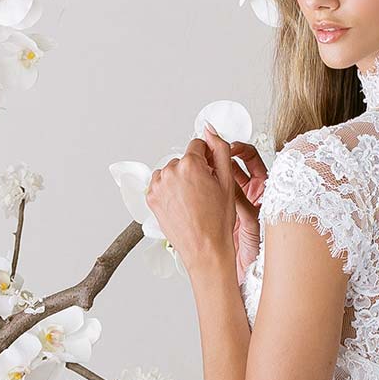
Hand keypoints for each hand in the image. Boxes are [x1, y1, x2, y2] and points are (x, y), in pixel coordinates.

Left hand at [147, 122, 266, 281]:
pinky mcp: (151, 198)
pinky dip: (168, 191)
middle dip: (192, 170)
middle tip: (203, 193)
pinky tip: (180, 205)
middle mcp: (170, 171)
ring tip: (191, 201)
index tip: (210, 174)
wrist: (204, 250)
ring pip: (170, 171)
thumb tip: (210, 128)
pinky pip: (160, 184)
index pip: (197, 146)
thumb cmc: (218, 221)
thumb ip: (220, 149)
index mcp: (190, 164)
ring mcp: (158, 185)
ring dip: (179, 180)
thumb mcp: (227, 182)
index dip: (207, 159)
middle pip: (183, 159)